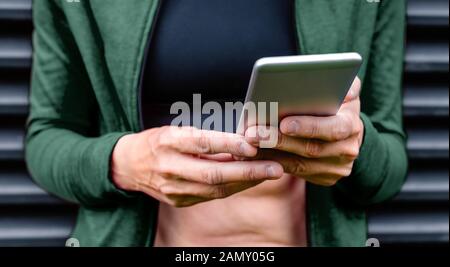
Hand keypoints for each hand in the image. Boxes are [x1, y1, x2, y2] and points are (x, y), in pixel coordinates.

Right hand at [111, 126, 283, 206]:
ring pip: (216, 189)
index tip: (253, 144)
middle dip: (248, 172)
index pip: (202, 144)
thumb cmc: (158, 142)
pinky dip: (233, 187)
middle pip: (214, 173)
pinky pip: (211, 196)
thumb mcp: (177, 131)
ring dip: (246, 181)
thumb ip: (206, 139)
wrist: (130, 165)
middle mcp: (170, 167)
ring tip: (268, 173)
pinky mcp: (179, 200)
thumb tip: (241, 143)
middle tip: (275, 168)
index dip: (229, 145)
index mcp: (169, 142)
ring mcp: (174, 188)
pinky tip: (248, 180)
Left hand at [245, 78, 363, 186]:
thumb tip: (341, 81)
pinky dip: (273, 163)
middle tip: (254, 133)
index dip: (308, 126)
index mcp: (351, 125)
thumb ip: (343, 84)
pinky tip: (255, 154)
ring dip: (271, 154)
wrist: (346, 133)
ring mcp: (336, 167)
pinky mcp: (325, 178)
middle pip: (310, 148)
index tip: (284, 123)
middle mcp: (347, 149)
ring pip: (299, 164)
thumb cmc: (338, 105)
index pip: (332, 128)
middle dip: (280, 140)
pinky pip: (294, 172)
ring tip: (249, 143)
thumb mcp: (344, 90)